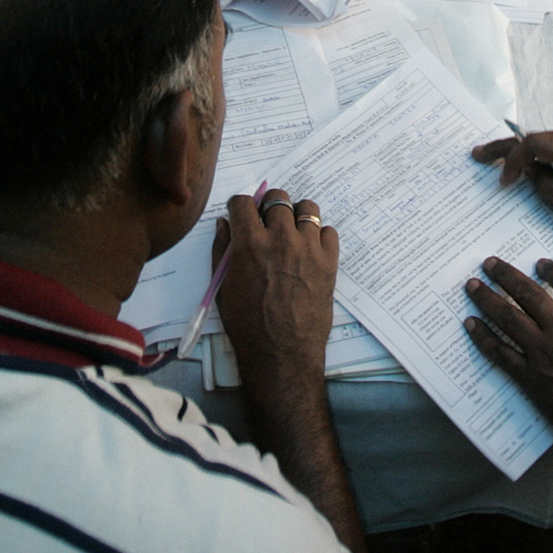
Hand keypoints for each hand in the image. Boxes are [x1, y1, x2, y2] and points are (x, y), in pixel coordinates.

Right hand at [215, 188, 339, 382]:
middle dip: (268, 205)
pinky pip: (329, 232)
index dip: (240, 205)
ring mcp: (309, 249)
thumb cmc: (248, 324)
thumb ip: (223, 250)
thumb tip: (224, 225)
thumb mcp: (224, 286)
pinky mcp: (329, 262)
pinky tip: (310, 249)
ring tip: (292, 230)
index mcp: (251, 243)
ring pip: (307, 208)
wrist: (281, 353)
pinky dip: (319, 235)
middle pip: (278, 199)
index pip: (244, 203)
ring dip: (296, 214)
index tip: (241, 211)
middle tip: (267, 220)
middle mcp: (281, 238)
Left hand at [464, 257, 552, 458]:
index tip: (540, 264)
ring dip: (487, 298)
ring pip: (507, 317)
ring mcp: (543, 351)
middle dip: (506, 275)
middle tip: (489, 264)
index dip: (552, 270)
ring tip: (473, 286)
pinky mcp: (530, 376)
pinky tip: (471, 326)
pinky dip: (483, 337)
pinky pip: (500, 352)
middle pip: (528, 292)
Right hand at [472, 122, 552, 226]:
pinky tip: (536, 168)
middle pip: (538, 137)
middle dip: (507, 148)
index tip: (504, 182)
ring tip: (504, 166)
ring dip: (527, 153)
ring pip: (549, 140)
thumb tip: (533, 178)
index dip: (512, 161)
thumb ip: (552, 191)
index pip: (535, 145)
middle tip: (479, 154)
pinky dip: (545, 154)